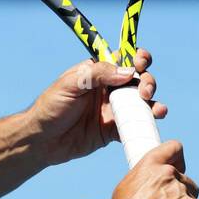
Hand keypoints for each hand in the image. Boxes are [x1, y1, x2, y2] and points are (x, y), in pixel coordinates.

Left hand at [28, 48, 166, 165]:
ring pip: (141, 103)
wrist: (41, 140)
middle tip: (144, 92)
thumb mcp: (70, 84)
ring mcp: (113, 109)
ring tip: (157, 110)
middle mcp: (109, 89)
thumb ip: (97, 74)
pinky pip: (135, 125)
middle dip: (148, 82)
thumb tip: (128, 71)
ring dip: (154, 103)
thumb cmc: (50, 107)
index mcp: (98, 72)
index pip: (124, 59)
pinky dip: (147, 122)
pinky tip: (154, 119)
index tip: (141, 62)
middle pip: (138, 80)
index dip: (138, 58)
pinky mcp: (114, 130)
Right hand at [111, 140, 198, 198]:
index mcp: (152, 165)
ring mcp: (184, 194)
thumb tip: (156, 190)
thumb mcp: (128, 186)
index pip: (174, 148)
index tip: (177, 171)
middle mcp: (170, 175)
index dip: (178, 160)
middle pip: (188, 184)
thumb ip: (147, 180)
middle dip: (180, 197)